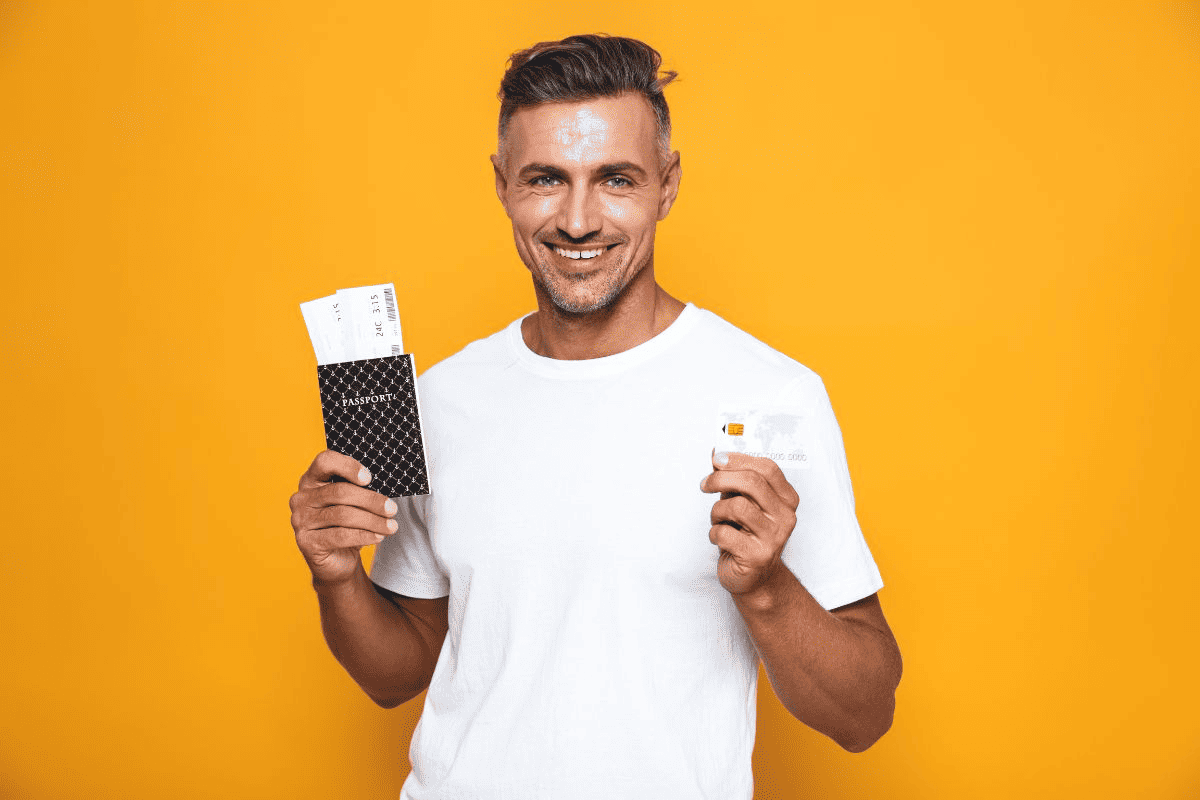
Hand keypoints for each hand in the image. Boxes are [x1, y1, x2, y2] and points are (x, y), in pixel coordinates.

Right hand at [289, 450, 398, 585]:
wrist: (337, 560)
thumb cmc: (347, 526)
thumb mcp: (353, 504)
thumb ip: (360, 490)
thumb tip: (384, 492)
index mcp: (312, 480)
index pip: (325, 461)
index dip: (347, 466)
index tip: (369, 478)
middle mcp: (302, 498)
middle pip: (339, 492)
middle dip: (371, 500)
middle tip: (392, 508)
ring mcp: (300, 520)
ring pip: (343, 515)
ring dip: (372, 521)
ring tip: (391, 526)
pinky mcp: (306, 541)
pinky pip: (340, 535)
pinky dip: (364, 535)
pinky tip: (378, 537)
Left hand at [700, 450, 799, 596]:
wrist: (755, 578)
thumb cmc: (747, 535)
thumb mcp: (745, 503)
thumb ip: (734, 480)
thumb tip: (717, 454)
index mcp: (787, 499)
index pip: (767, 468)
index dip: (739, 460)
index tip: (717, 459)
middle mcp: (785, 517)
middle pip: (752, 482)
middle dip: (721, 479)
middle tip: (705, 484)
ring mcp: (774, 538)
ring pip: (736, 507)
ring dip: (717, 511)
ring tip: (718, 520)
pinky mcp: (757, 556)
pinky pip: (725, 533)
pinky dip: (714, 533)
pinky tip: (720, 539)